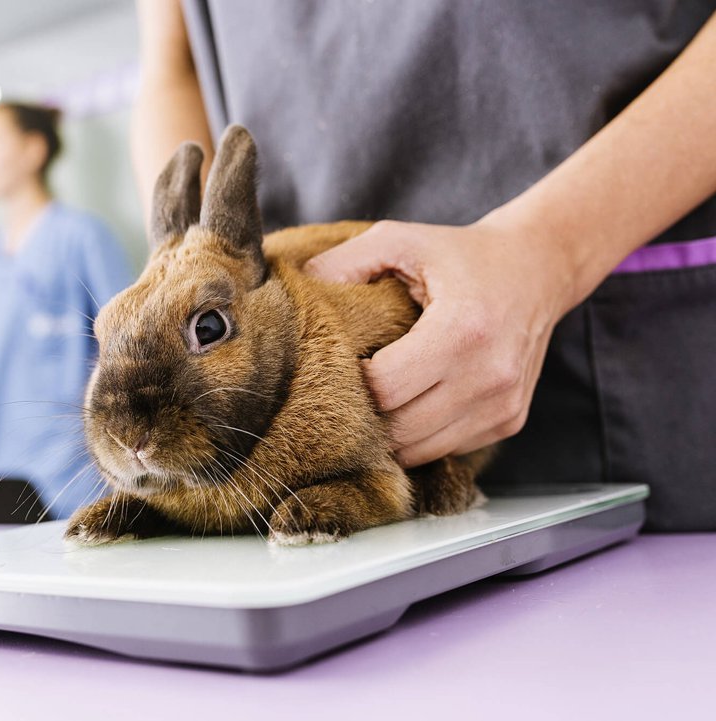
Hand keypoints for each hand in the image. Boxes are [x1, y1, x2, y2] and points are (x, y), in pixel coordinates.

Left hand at [305, 217, 574, 467]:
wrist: (538, 268)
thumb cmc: (461, 255)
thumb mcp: (401, 240)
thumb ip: (344, 262)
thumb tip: (294, 288)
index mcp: (462, 329)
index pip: (384, 387)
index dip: (352, 380)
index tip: (341, 361)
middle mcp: (489, 375)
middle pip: (400, 428)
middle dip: (366, 413)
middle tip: (348, 387)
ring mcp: (503, 405)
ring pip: (421, 450)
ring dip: (391, 432)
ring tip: (378, 398)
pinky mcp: (509, 422)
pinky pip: (447, 449)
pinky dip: (422, 436)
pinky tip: (413, 403)